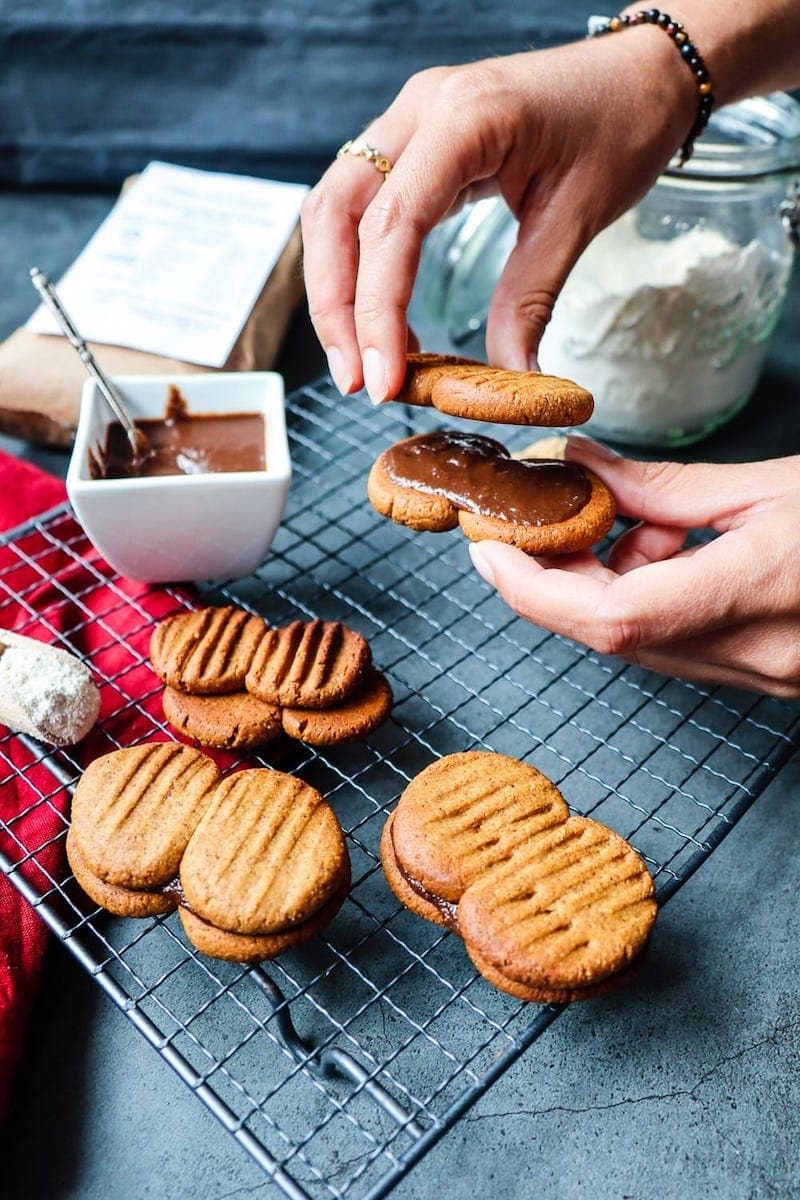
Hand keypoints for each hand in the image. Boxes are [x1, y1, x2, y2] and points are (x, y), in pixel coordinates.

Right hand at [301, 30, 695, 401]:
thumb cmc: (620, 122)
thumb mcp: (579, 218)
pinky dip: (363, 269)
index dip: (376, 312)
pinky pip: (364, 208)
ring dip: (338, 291)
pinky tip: (387, 320)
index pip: (392, 224)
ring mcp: (411, 122)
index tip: (385, 380)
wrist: (642, 73)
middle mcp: (421, 110)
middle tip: (358, 380)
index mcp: (465, 117)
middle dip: (336, 306)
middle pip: (336, 213)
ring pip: (336, 210)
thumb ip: (530, 300)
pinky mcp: (416, 143)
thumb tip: (508, 377)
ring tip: (366, 361)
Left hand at [468, 439, 799, 697]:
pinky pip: (676, 650)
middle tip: (548, 520)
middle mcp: (757, 656)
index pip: (611, 616)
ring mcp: (765, 678)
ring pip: (639, 647)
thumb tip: (575, 471)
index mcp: (756, 592)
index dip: (535, 587)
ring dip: (607, 588)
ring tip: (642, 526)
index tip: (491, 549)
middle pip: (613, 637)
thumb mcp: (767, 485)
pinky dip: (647, 603)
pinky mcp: (768, 680)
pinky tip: (672, 554)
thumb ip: (660, 489)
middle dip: (558, 581)